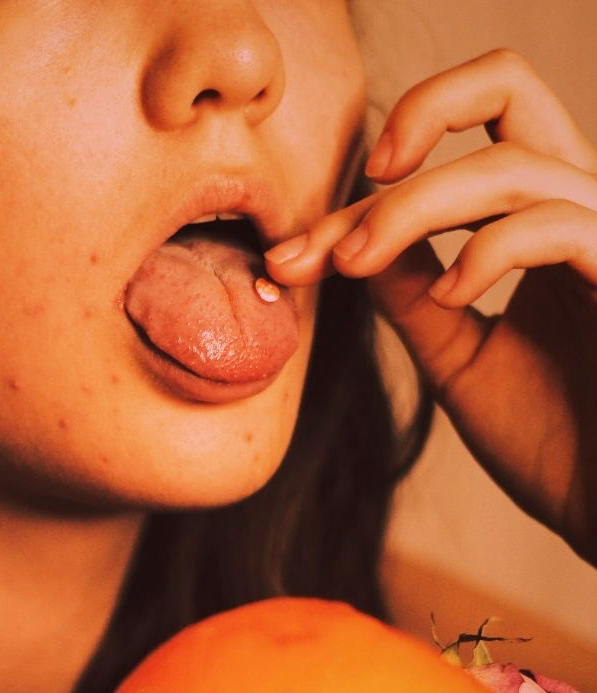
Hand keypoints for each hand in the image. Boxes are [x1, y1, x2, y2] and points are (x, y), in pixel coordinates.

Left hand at [265, 49, 596, 566]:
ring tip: (354, 265)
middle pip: (509, 84)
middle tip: (331, 228)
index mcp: (543, 218)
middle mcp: (582, 207)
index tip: (290, 258)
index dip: (360, 197)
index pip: (452, 152)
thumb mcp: (460, 358)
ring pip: (510, 164)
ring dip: (412, 211)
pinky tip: (447, 298)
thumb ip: (413, 296)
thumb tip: (352, 245)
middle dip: (410, 123)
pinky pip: (559, 226)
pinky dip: (487, 252)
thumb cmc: (556, 442)